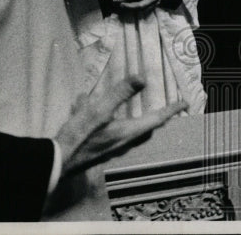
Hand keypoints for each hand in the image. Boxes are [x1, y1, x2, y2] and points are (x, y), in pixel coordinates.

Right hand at [55, 76, 185, 178]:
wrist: (55, 162)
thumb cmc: (78, 136)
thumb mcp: (99, 110)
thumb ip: (120, 93)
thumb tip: (142, 78)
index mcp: (128, 132)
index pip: (156, 119)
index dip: (171, 109)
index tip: (185, 103)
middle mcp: (123, 143)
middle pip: (146, 129)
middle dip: (156, 118)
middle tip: (165, 109)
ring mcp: (110, 148)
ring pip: (128, 131)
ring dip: (133, 119)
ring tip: (131, 107)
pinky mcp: (98, 149)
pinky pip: (110, 132)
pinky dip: (109, 120)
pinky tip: (88, 107)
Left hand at [113, 0, 168, 10]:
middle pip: (141, 5)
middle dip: (130, 6)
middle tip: (122, 5)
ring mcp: (156, 2)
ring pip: (143, 9)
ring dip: (133, 9)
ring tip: (125, 7)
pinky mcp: (156, 4)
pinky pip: (147, 9)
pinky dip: (139, 9)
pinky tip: (133, 8)